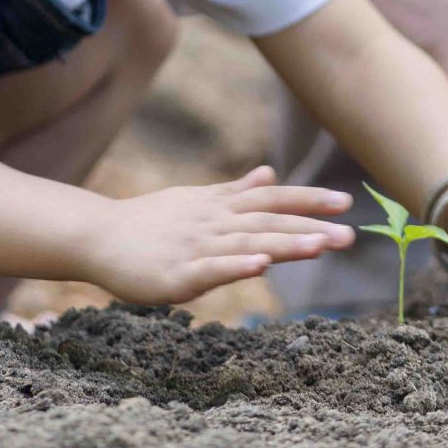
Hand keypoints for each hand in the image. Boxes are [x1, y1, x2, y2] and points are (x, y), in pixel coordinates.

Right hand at [82, 167, 354, 304]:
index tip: (346, 201)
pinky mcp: (176, 274)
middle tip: (350, 235)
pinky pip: (211, 269)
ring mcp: (196, 246)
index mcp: (220, 206)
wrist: (98, 236)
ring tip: (319, 245)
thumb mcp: (196, 200)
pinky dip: (236, 265)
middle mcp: (214, 222)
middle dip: (310, 227)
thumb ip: (234, 191)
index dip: (308, 199)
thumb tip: (268, 173)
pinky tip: (260, 266)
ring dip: (284, 244)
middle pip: (268, 222)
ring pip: (247, 243)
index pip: (272, 199)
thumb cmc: (150, 221)